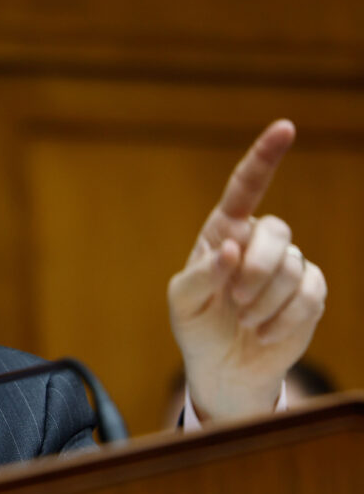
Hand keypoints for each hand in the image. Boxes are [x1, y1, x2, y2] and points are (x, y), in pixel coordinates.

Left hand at [168, 120, 326, 420]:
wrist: (223, 366)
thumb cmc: (197, 325)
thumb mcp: (183, 301)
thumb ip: (200, 274)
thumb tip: (229, 250)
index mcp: (224, 231)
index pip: (246, 187)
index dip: (265, 157)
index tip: (285, 127)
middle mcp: (258, 241)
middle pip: (276, 232)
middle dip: (256, 269)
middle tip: (233, 299)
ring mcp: (289, 266)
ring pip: (293, 267)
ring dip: (264, 301)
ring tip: (244, 321)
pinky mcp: (310, 293)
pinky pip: (309, 295)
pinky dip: (284, 318)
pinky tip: (263, 332)